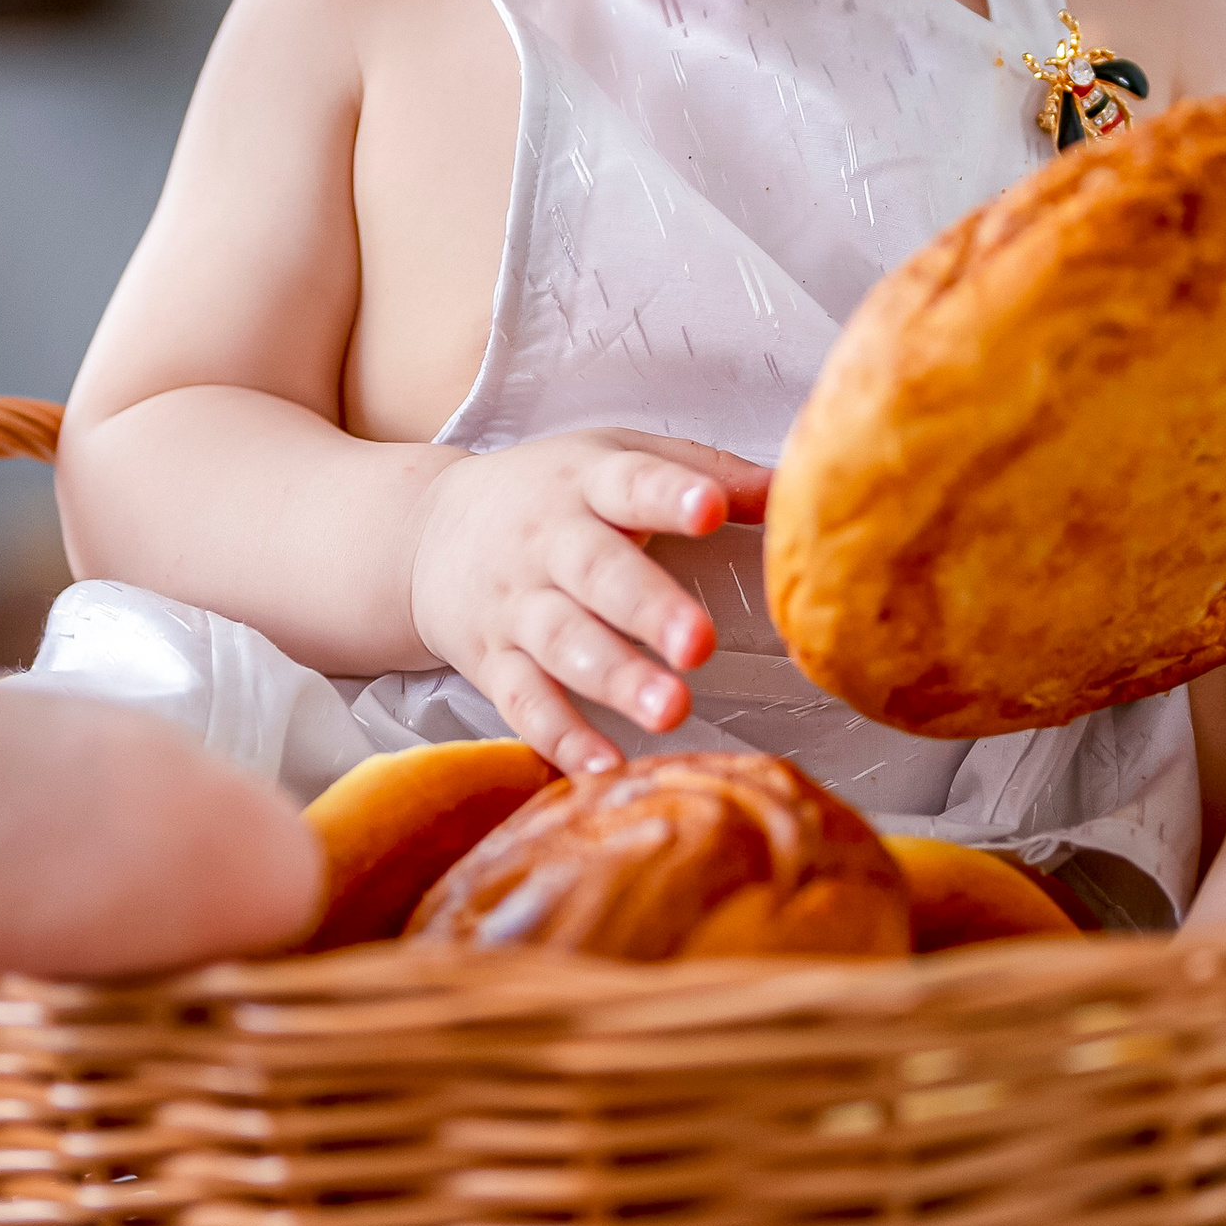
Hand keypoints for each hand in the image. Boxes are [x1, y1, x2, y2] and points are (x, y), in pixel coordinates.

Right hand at [408, 429, 771, 776]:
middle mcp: (548, 544)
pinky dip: (559, 737)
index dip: (669, 495)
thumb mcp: (616, 459)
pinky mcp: (492, 662)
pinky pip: (523, 703)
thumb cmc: (550, 494)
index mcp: (586, 484)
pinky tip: (603, 765)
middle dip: (648, 609)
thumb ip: (706, 471)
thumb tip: (798, 489)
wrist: (427, 533)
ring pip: (563, 643)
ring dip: (615, 679)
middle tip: (698, 643)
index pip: (630, 483)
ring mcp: (516, 606)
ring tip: (670, 711)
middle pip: (598, 574)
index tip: (709, 509)